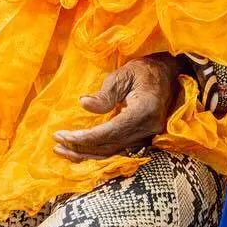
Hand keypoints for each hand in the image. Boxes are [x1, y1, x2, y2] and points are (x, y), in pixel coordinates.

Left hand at [54, 57, 180, 159]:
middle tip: (57, 143)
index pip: (111, 132)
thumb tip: (84, 104)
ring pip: (113, 154)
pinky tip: (80, 153)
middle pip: (110, 147)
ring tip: (62, 151)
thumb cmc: (144, 71)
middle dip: (81, 148)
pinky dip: (97, 155)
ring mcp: (148, 137)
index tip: (62, 136)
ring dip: (86, 155)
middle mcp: (148, 129)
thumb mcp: (123, 74)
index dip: (85, 137)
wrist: (169, 76)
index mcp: (144, 111)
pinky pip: (118, 153)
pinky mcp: (143, 140)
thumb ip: (105, 93)